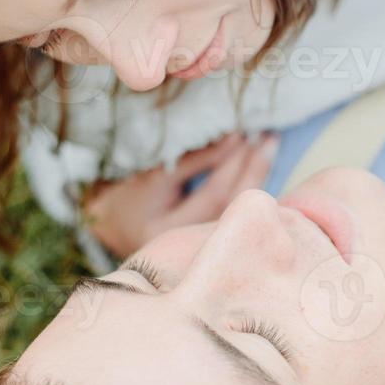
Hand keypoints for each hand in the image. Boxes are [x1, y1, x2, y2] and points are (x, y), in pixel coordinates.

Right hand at [82, 130, 278, 257]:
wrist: (116, 231)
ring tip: (267, 147)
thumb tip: (235, 139)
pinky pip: (236, 217)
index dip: (226, 162)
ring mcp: (201, 250)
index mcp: (163, 233)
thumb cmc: (130, 200)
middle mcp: (186, 248)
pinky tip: (259, 169)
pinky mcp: (212, 246)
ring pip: (237, 212)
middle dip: (251, 169)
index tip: (241, 134)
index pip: (209, 195)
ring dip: (256, 177)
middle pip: (230, 206)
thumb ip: (191, 161)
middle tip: (266, 139)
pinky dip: (249, 190)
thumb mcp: (151, 176)